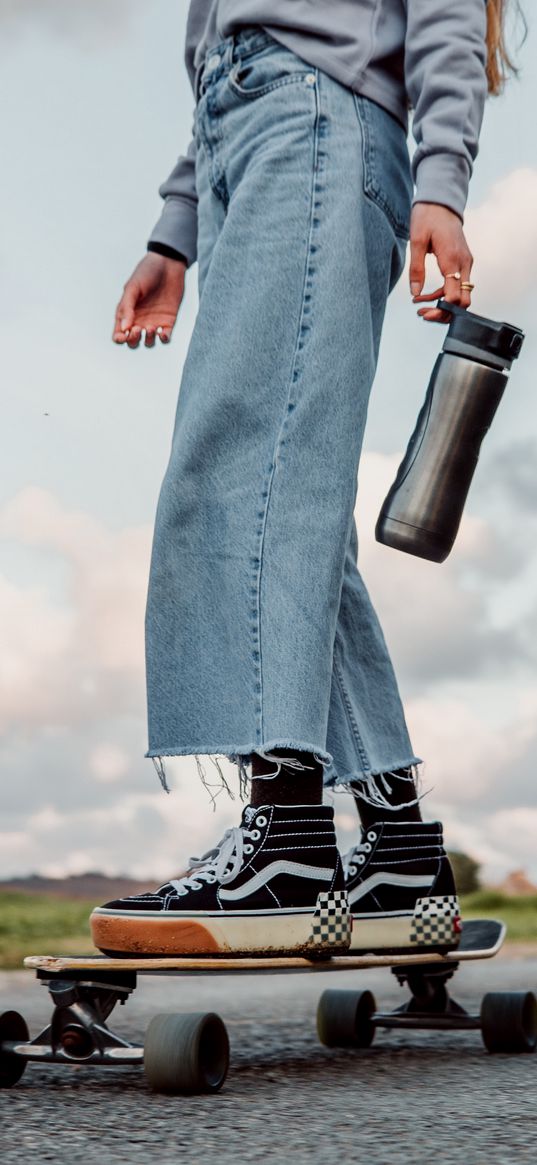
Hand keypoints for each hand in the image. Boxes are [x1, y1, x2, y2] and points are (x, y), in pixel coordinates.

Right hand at [113, 252, 186, 347]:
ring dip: (148, 339)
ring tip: (151, 327)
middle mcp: (139, 319)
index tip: (124, 335)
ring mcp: (154, 321)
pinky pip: (165, 337)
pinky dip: (163, 339)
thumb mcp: (133, 287)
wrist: (168, 263)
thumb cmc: (147, 272)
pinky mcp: (168, 321)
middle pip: (133, 341)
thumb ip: (127, 307)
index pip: (119, 333)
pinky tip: (162, 332)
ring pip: (149, 342)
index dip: (119, 339)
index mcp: (126, 312)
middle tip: (138, 329)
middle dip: (134, 340)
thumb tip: (124, 329)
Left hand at [409, 203, 473, 322]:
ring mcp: (466, 263)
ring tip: (420, 306)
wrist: (441, 201)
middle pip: (463, 301)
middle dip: (445, 312)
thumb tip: (415, 292)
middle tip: (423, 314)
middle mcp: (464, 263)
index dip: (441, 309)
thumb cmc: (428, 217)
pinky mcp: (463, 262)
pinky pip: (458, 285)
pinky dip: (444, 294)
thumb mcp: (416, 241)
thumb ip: (416, 268)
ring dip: (443, 305)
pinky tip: (426, 295)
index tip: (423, 311)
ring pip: (462, 295)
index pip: (455, 296)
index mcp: (452, 259)